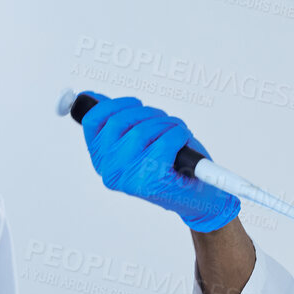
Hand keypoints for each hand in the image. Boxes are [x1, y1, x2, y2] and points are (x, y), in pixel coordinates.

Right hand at [78, 93, 238, 232]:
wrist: (200, 196)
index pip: (93, 121)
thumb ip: (116, 121)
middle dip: (148, 114)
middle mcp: (110, 171)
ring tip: (176, 136)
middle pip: (120, 121)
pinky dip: (180, 135)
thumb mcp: (137, 140)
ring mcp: (129, 178)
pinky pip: (166, 139)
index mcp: (102, 160)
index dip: (115, 104)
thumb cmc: (171, 164)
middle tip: (164, 123)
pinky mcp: (153, 180)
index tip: (135, 104)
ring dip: (167, 124)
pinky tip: (183, 145)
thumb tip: (94, 97)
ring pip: (143, 129)